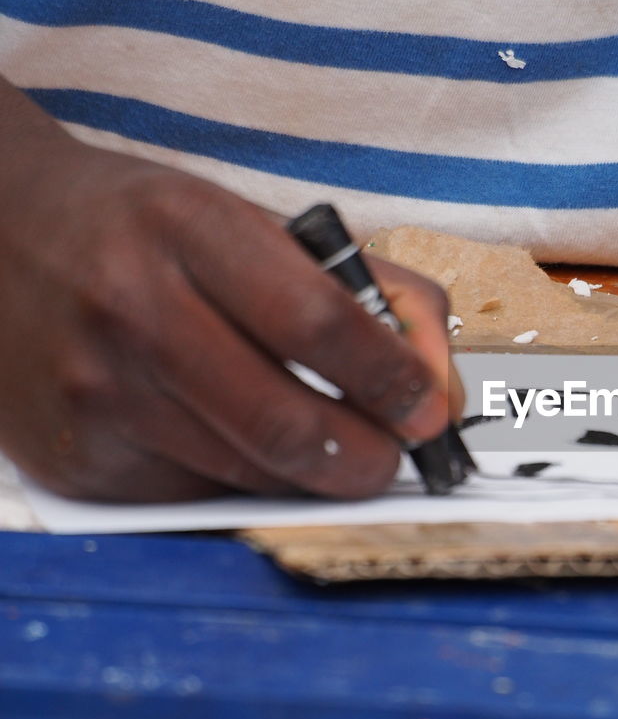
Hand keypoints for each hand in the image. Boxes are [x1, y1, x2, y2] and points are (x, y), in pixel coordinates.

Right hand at [0, 124, 453, 501]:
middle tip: (395, 459)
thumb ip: (366, 288)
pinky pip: (198, 495)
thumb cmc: (148, 229)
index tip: (428, 410)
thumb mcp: (253, 222)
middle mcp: (132, 309)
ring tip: (336, 451)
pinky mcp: (78, 459)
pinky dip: (247, 484)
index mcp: (190, 229)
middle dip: (367, 459)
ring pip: (249, 474)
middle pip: (286, 422)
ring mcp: (96, 391)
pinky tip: (248, 448)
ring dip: (315, 479)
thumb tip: (438, 379)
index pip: (318, 323)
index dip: (392, 379)